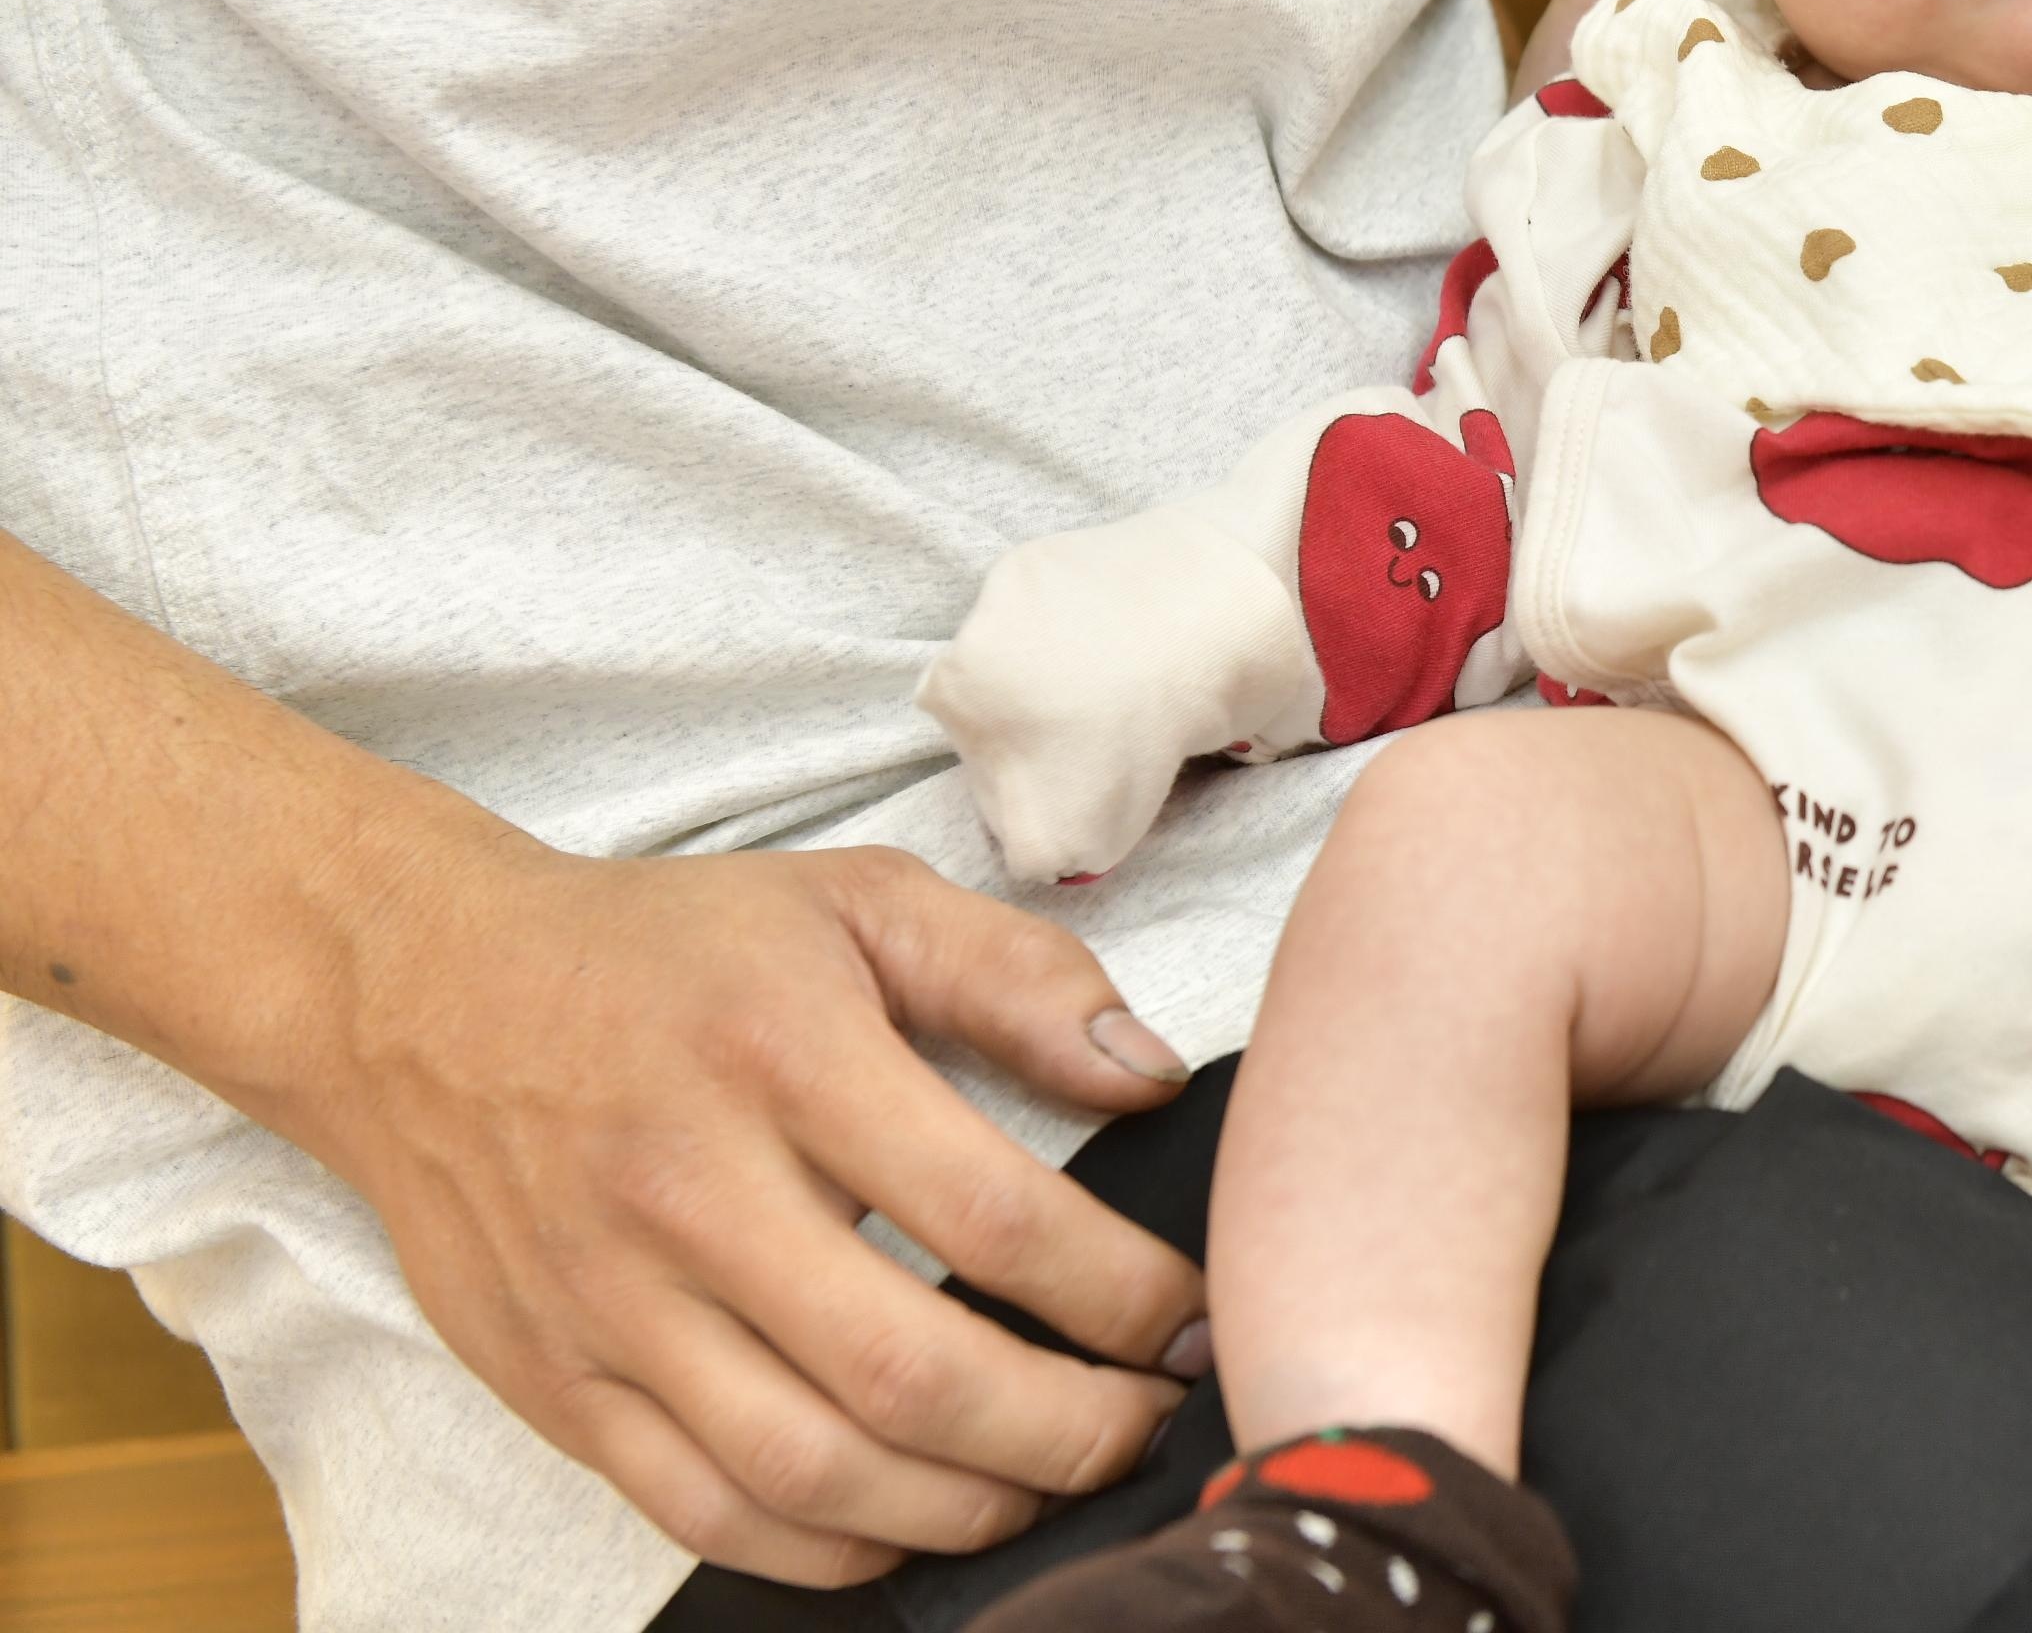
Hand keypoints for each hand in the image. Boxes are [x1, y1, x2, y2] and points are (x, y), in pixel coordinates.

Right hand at [283, 841, 1210, 1584]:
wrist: (419, 996)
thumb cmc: (672, 950)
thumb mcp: (859, 900)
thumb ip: (1020, 977)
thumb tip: (1149, 1079)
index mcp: (788, 1060)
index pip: (993, 1215)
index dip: (1121, 1295)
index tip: (1195, 1320)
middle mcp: (692, 1195)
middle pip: (908, 1375)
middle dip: (1066, 1431)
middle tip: (1150, 1426)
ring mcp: (611, 1308)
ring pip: (811, 1474)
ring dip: (965, 1509)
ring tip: (1056, 1480)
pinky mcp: (555, 1387)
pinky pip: (706, 1516)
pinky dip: (831, 1549)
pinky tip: (918, 1520)